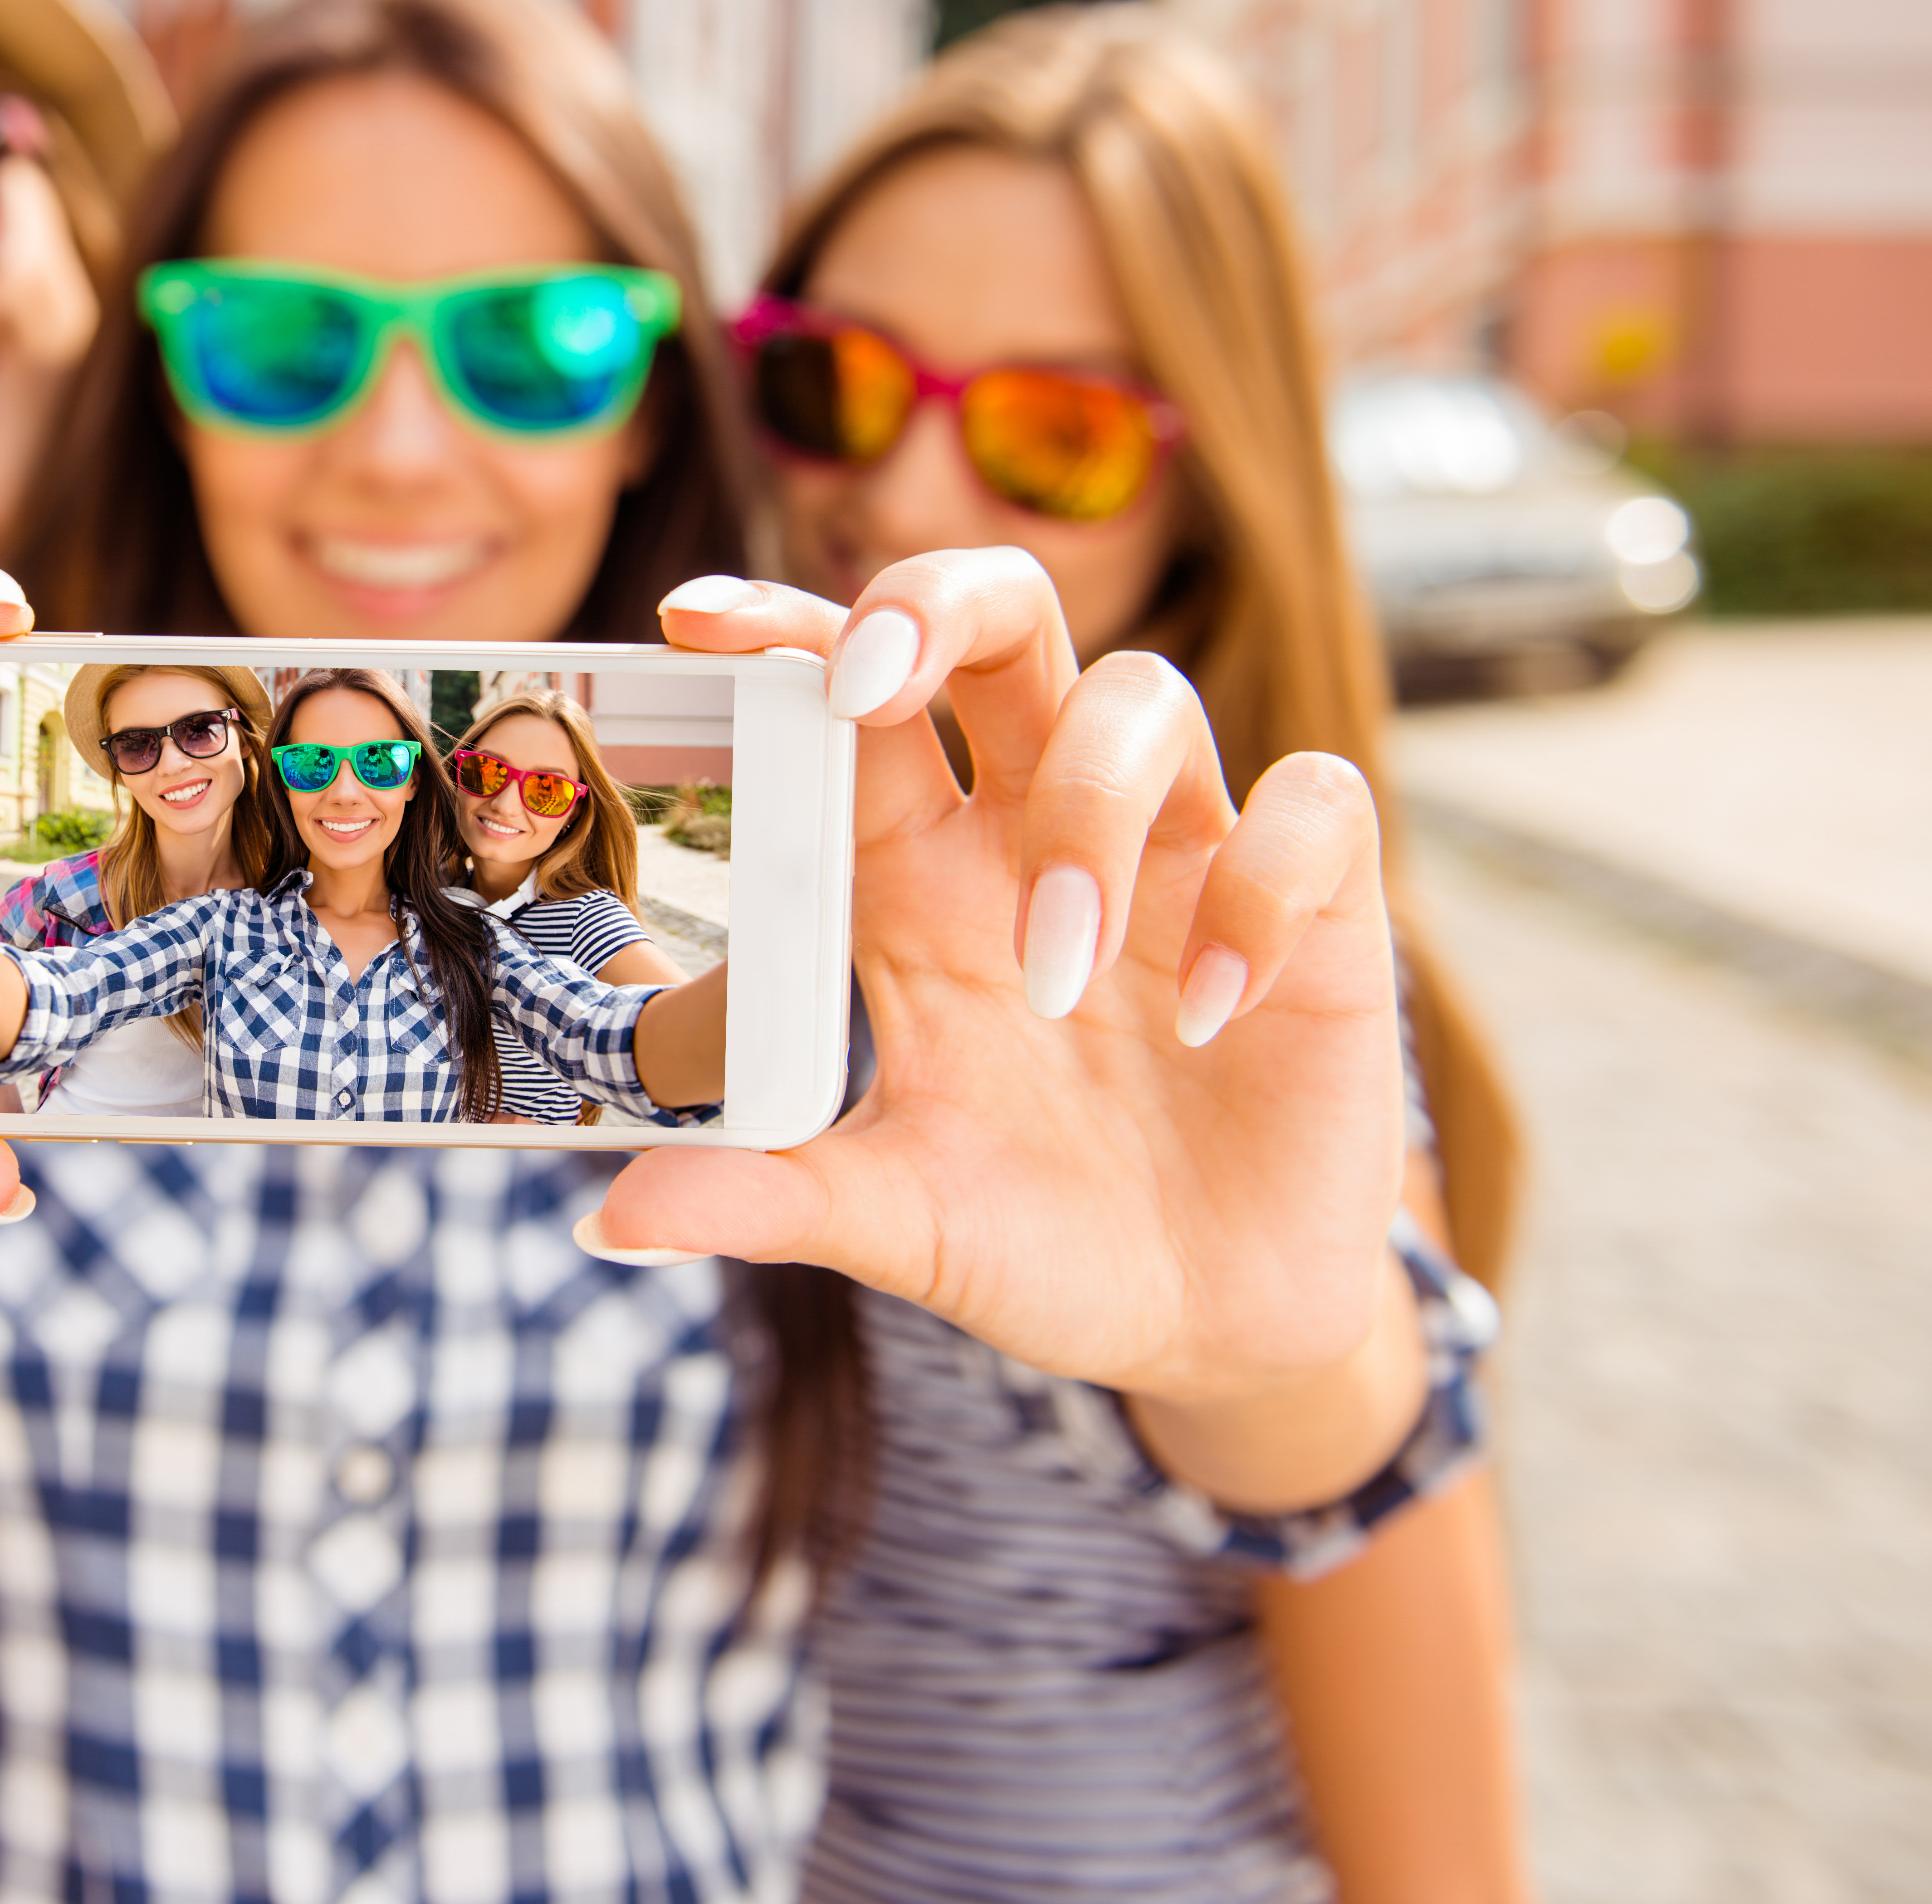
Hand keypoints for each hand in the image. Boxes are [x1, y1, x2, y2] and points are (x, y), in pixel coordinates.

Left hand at [616, 556, 1409, 1416]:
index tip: (691, 626)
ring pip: (1142, 695)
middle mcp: (1040, 836)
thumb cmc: (1040, 1241)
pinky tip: (1211, 1007)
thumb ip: (772, 1202)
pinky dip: (1262, 886)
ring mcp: (1183, 857)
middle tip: (873, 683)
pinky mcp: (1316, 907)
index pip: (849, 707)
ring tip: (1062, 968)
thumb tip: (615, 1221)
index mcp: (922, 881)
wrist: (1205, 1325)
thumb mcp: (899, 1224)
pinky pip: (1315, 804)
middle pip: (1003, 621)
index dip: (785, 637)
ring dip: (1087, 812)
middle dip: (935, 605)